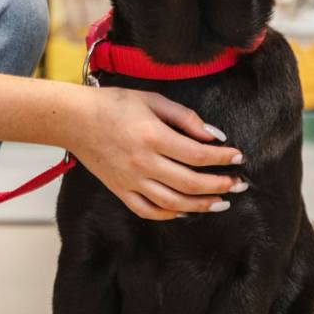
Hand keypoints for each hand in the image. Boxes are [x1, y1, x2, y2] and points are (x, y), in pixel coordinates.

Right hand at [66, 87, 243, 220]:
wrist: (74, 120)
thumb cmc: (114, 104)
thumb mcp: (152, 99)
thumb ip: (185, 117)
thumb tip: (214, 136)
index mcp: (152, 137)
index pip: (198, 154)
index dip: (222, 158)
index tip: (238, 157)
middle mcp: (143, 163)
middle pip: (190, 183)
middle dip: (220, 185)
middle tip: (239, 184)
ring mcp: (130, 180)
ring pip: (173, 202)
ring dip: (201, 205)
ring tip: (221, 203)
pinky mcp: (119, 190)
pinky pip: (147, 210)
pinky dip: (169, 214)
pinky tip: (185, 210)